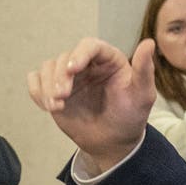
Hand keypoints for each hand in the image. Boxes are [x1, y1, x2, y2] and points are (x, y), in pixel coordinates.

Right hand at [27, 38, 156, 172]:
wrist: (113, 141)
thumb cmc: (131, 116)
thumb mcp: (143, 94)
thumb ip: (144, 69)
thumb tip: (149, 43)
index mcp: (109, 60)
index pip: (90, 46)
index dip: (79, 54)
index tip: (73, 70)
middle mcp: (87, 64)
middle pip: (65, 57)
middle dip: (60, 75)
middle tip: (63, 95)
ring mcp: (69, 77)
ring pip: (48, 68)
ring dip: (47, 86)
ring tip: (57, 106)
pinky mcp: (53, 89)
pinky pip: (36, 81)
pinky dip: (37, 91)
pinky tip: (49, 106)